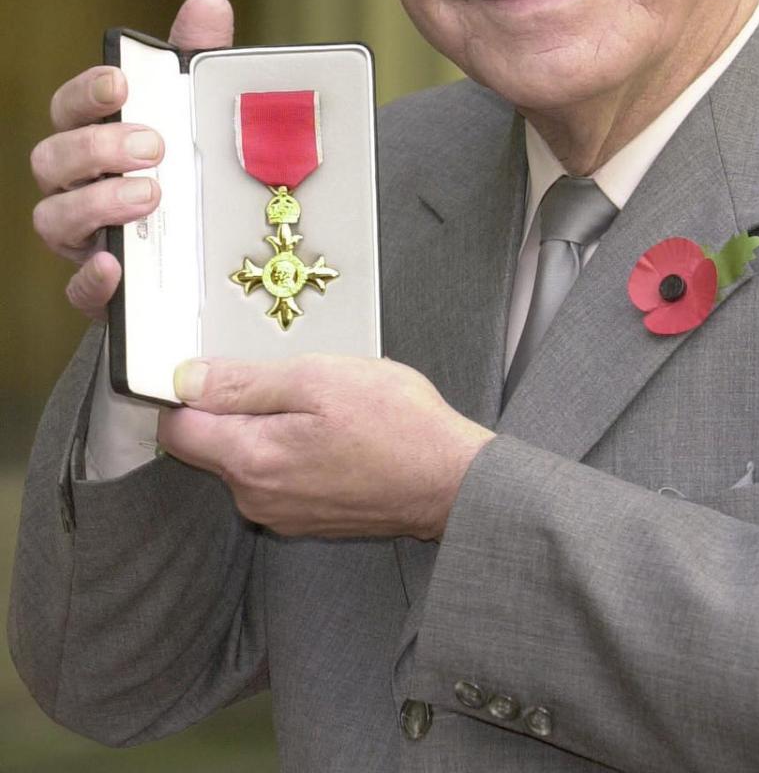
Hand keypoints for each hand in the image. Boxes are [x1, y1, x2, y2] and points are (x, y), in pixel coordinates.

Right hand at [31, 0, 233, 316]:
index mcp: (94, 140)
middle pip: (51, 161)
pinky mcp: (106, 294)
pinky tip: (119, 266)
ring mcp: (85, 242)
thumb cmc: (190, 171)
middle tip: (155, 144)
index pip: (67, 109)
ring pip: (54, 220)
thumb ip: (196, 62)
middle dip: (97, 147)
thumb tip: (208, 3)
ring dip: (97, 204)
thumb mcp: (198, 115)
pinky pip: (82, 292)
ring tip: (151, 195)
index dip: (86, 92)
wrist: (210, 261)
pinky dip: (94, 280)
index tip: (120, 82)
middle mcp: (77, 189)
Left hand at [157, 354, 495, 540]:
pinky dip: (293, 451)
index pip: (177, 430)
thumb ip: (245, 382)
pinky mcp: (308, 519)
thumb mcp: (318, 378)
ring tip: (320, 405)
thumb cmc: (395, 422)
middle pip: (211, 445)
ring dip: (268, 429)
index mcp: (250, 460)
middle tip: (290, 380)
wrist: (451, 481)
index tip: (219, 368)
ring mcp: (282, 513)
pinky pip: (278, 477)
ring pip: (247, 459)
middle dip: (236, 408)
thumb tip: (185, 379)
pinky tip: (333, 433)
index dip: (188, 392)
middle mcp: (255, 497)